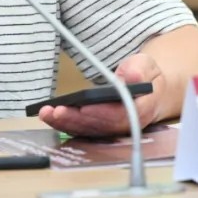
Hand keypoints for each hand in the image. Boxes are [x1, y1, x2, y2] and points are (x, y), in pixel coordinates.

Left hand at [37, 53, 165, 136]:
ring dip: (65, 124)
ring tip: (46, 113)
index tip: (84, 107)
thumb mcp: (146, 66)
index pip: (120, 116)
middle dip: (76, 119)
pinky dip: (65, 124)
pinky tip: (49, 116)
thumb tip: (130, 78)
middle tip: (56, 111)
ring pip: (88, 130)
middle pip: (99, 126)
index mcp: (141, 110)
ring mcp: (112, 128)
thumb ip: (138, 71)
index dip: (101, 113)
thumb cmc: (147, 77)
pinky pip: (82, 129)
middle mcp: (125, 124)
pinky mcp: (100, 127)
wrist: (151, 91)